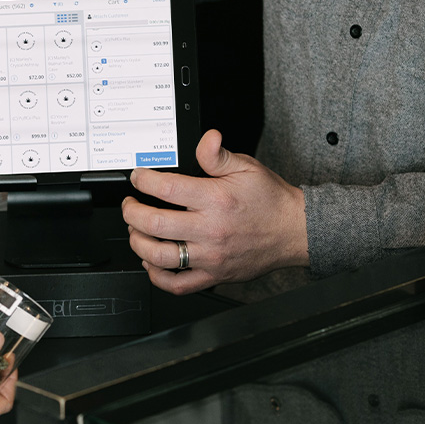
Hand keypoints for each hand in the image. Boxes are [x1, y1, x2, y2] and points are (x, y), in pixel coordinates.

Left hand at [121, 129, 307, 294]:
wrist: (294, 231)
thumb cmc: (270, 201)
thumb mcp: (246, 168)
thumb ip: (217, 155)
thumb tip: (206, 139)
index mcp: (215, 200)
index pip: (166, 188)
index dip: (143, 180)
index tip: (138, 177)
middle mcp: (210, 230)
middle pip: (154, 223)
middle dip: (132, 212)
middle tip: (130, 205)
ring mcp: (210, 256)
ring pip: (160, 256)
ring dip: (138, 243)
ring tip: (136, 231)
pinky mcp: (213, 275)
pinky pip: (177, 285)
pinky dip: (157, 276)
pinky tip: (151, 262)